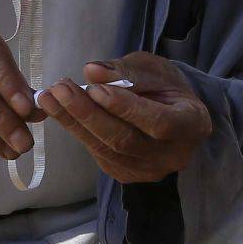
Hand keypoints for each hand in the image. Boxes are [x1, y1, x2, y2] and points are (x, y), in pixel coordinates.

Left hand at [36, 54, 210, 184]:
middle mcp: (174, 155)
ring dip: (75, 123)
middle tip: (59, 90)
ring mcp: (150, 170)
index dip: (125, 107)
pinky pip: (100, 154)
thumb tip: (92, 71)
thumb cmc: (165, 86)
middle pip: (126, 140)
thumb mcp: (152, 69)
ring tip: (50, 98)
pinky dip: (79, 132)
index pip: (159, 122)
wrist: (171, 111)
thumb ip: (125, 71)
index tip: (95, 88)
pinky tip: (61, 112)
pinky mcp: (128, 175)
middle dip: (88, 114)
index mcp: (192, 124)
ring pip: (108, 150)